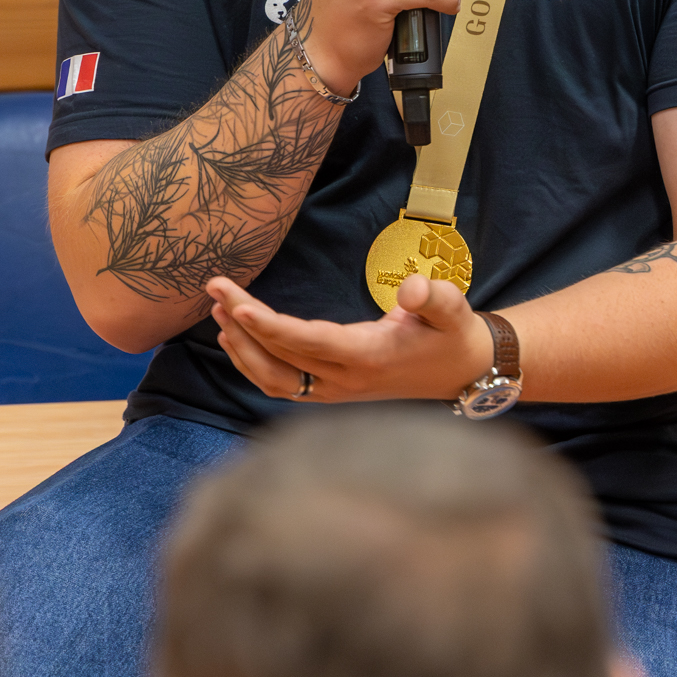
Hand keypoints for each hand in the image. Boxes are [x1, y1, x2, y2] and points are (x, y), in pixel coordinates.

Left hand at [205, 274, 494, 402]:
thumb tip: (411, 290)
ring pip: (272, 378)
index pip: (308, 343)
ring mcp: (334, 390)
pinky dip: (252, 362)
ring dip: (241, 347)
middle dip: (241, 323)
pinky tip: (236, 337)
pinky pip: (280, 383)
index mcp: (369, 357)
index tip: (238, 307)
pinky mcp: (329, 390)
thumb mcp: (454, 311)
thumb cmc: (453, 335)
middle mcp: (345, 379)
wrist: (462, 372)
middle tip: (214, 286)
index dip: (270, 327)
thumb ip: (434, 298)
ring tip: (218, 308)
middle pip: (280, 357)